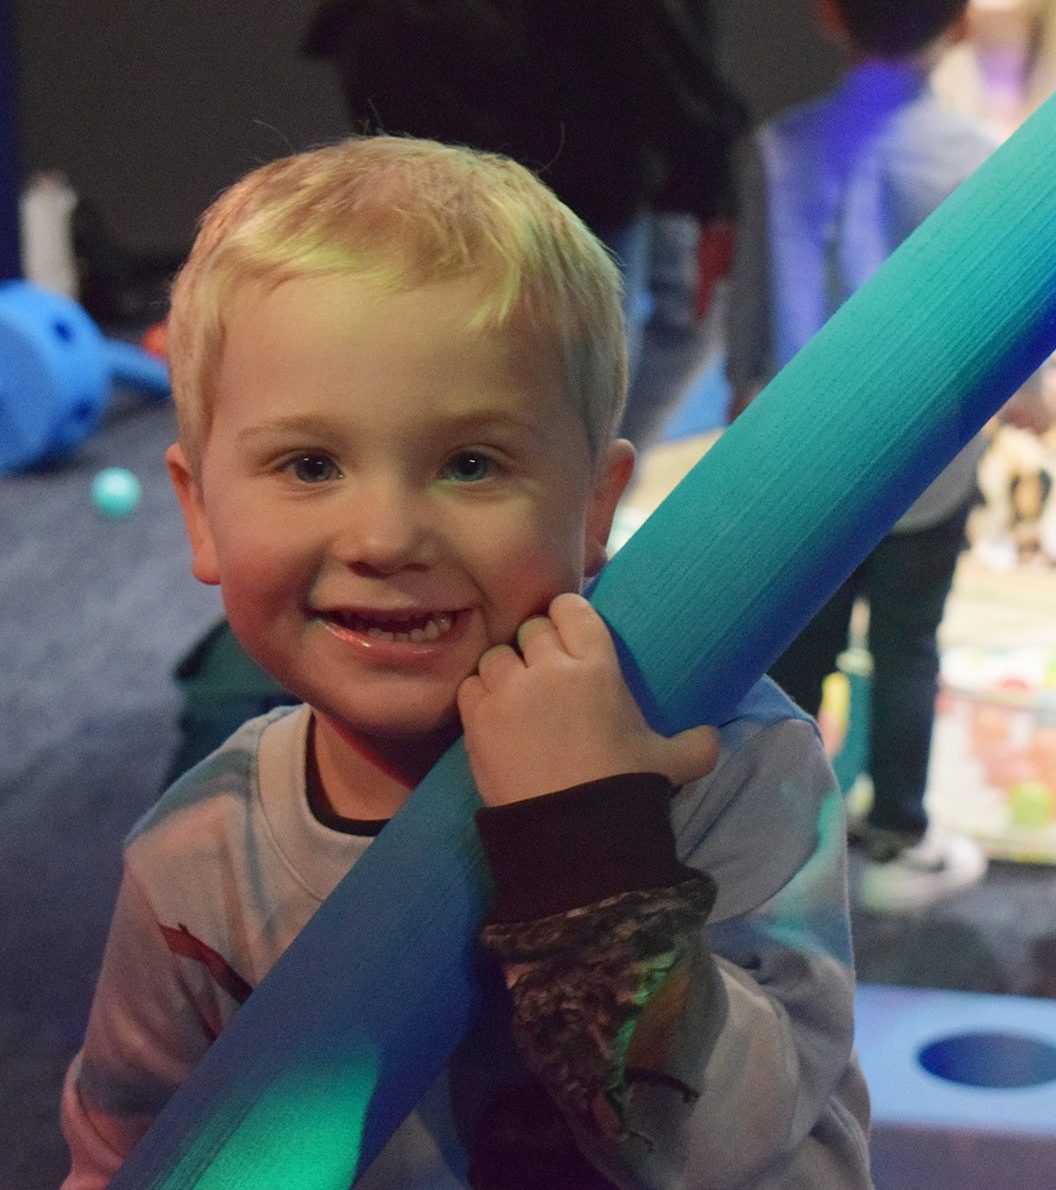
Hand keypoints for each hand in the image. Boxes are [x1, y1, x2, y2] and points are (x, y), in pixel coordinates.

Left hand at [457, 593, 718, 805]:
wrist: (574, 837)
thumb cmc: (625, 790)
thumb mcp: (669, 763)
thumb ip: (695, 745)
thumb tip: (714, 738)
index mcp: (598, 666)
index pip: (571, 608)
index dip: (566, 618)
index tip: (567, 634)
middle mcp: (550, 668)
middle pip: (532, 629)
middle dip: (537, 647)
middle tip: (545, 675)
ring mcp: (509, 691)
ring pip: (497, 655)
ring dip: (506, 671)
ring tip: (516, 697)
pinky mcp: (479, 718)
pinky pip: (470, 686)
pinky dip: (480, 696)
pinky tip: (494, 715)